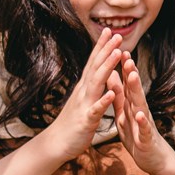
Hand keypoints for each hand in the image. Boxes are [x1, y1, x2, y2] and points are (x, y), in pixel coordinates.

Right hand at [38, 30, 122, 162]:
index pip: (94, 62)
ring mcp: (84, 104)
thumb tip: (97, 71)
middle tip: (116, 34)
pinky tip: (112, 93)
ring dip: (107, 67)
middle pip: (96, 67)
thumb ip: (90, 85)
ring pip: (97, 83)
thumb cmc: (72, 122)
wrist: (56, 143)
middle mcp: (83, 92)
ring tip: (118, 53)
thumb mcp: (83, 99)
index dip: (101, 46)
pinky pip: (96, 110)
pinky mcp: (86, 120)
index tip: (109, 31)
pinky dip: (103, 101)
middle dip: (106, 50)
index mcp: (85, 87)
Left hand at [110, 54, 174, 174]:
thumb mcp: (124, 113)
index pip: (127, 84)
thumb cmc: (137, 135)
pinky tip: (140, 115)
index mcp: (131, 105)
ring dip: (136, 90)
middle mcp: (139, 110)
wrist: (154, 159)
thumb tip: (112, 76)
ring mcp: (144, 123)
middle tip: (126, 56)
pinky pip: (144, 129)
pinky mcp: (146, 138)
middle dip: (130, 73)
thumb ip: (119, 96)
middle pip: (134, 89)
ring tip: (132, 76)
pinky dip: (142, 122)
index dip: (123, 68)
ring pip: (140, 104)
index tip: (118, 50)